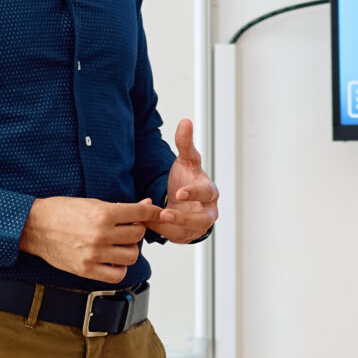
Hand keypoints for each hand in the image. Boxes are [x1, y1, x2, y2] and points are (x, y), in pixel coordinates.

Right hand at [19, 196, 159, 283]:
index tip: (155, 213)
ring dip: (129, 250)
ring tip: (118, 245)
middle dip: (136, 230)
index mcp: (102, 213)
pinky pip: (117, 274)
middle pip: (138, 235)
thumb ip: (120, 208)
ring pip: (131, 256)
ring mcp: (94, 254)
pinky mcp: (86, 269)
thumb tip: (146, 204)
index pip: (140, 213)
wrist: (33, 226)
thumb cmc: (60, 212)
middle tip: (126, 229)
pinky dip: (119, 268)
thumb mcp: (92, 202)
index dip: (151, 212)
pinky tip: (112, 260)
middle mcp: (100, 234)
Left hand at [146, 120, 217, 244]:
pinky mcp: (186, 236)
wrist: (185, 201)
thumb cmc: (188, 179)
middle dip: (184, 217)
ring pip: (188, 231)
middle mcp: (207, 211)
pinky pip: (174, 236)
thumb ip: (185, 143)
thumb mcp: (186, 161)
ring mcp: (198, 226)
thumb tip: (185, 121)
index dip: (194, 193)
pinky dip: (161, 230)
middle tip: (165, 213)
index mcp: (209, 191)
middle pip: (202, 218)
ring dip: (171, 226)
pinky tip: (148, 222)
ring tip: (156, 219)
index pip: (206, 192)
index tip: (179, 193)